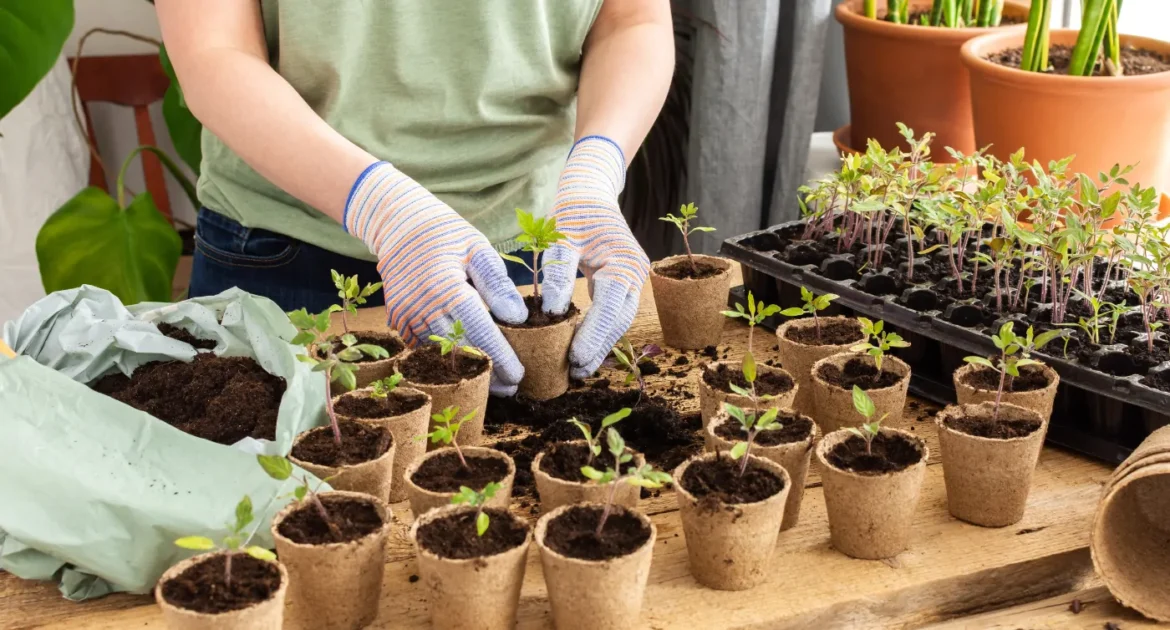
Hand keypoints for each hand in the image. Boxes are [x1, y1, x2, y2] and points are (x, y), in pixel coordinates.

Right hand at [345, 162, 526, 395]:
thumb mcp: (477, 248)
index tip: (518, 375)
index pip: (479, 332)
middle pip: (459, 350)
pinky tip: (464, 366)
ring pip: (439, 355)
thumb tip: (518, 318)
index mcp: (445, 288)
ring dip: (466, 370)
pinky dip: (444, 358)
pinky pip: (423, 347)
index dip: (499, 357)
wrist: (398, 224)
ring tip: (492, 382)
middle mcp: (422, 307)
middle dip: (486, 372)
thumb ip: (497, 284)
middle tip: (510, 387)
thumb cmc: (445, 233)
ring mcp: (406, 316)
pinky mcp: (398, 319)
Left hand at [541, 136, 650, 378]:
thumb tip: (553, 311)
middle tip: (575, 372)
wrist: (590, 190)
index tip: (574, 358)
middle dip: (599, 347)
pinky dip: (600, 331)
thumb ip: (558, 272)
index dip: (594, 336)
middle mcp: (636, 273)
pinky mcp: (623, 281)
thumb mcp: (561, 235)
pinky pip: (614, 312)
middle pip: (620, 320)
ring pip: (620, 320)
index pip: (610, 307)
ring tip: (578, 368)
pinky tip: (584, 348)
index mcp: (625, 262)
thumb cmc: (574, 210)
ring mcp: (633, 278)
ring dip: (601, 344)